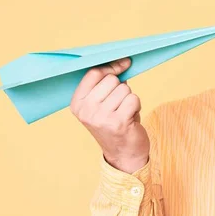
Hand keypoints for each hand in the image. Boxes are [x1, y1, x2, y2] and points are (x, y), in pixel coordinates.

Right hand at [70, 57, 148, 173]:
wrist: (124, 154)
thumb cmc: (115, 124)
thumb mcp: (103, 104)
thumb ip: (107, 85)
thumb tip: (122, 61)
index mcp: (77, 103)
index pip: (93, 73)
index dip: (111, 67)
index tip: (123, 64)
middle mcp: (86, 110)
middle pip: (111, 79)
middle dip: (121, 88)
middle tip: (119, 105)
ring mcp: (100, 117)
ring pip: (124, 89)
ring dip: (129, 99)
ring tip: (124, 113)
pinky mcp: (118, 122)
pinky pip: (134, 99)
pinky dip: (137, 106)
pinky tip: (131, 118)